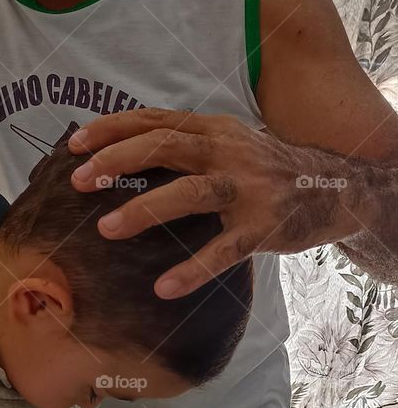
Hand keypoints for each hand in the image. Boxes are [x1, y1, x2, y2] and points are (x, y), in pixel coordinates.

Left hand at [69, 109, 363, 295]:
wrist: (334, 188)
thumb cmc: (265, 171)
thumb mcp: (228, 144)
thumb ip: (186, 145)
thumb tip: (121, 155)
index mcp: (213, 129)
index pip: (153, 120)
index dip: (111, 130)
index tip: (74, 147)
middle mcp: (228, 151)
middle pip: (165, 146)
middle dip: (117, 161)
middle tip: (79, 181)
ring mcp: (248, 188)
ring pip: (191, 192)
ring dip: (146, 208)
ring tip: (107, 230)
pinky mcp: (264, 226)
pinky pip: (225, 249)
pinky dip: (193, 269)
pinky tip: (164, 287)